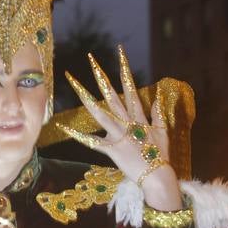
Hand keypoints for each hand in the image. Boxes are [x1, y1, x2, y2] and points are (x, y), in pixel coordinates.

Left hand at [59, 46, 181, 209]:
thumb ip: (158, 114)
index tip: (119, 51)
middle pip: (112, 94)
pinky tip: (64, 128)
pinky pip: (92, 141)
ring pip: (100, 111)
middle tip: (90, 57)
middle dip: (101, 75)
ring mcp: (119, 134)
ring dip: (86, 96)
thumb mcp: (163, 132)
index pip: (130, 86)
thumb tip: (159, 97)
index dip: (124, 68)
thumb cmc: (160, 157)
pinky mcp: (112, 149)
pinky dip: (77, 135)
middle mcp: (128, 121)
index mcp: (139, 116)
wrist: (158, 177)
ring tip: (73, 82)